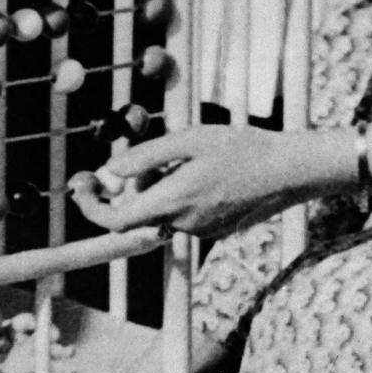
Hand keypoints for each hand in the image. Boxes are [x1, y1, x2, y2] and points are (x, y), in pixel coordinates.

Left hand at [0, 309, 73, 372]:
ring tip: (71, 351)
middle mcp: (30, 335)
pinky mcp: (39, 365)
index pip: (28, 321)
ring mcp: (36, 350)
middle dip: (50, 333)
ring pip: (51, 348)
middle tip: (54, 336)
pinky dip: (64, 367)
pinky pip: (53, 365)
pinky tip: (74, 369)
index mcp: (19, 325)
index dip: (32, 322)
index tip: (34, 325)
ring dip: (62, 349)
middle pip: (44, 332)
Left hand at [69, 125, 315, 237]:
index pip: (117, 220)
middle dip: (128, 190)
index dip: (92, 208)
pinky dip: (178, 198)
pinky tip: (204, 174)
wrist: (289, 171)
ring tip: (187, 160)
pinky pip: (182, 217)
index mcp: (174, 200)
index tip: (83, 187)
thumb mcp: (190, 140)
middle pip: (137, 215)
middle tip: (136, 163)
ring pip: (160, 213)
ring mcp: (200, 232)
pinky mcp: (213, 232)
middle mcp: (183, 224)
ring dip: (157, 190)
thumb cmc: (241, 148)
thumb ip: (146, 157)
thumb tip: (110, 171)